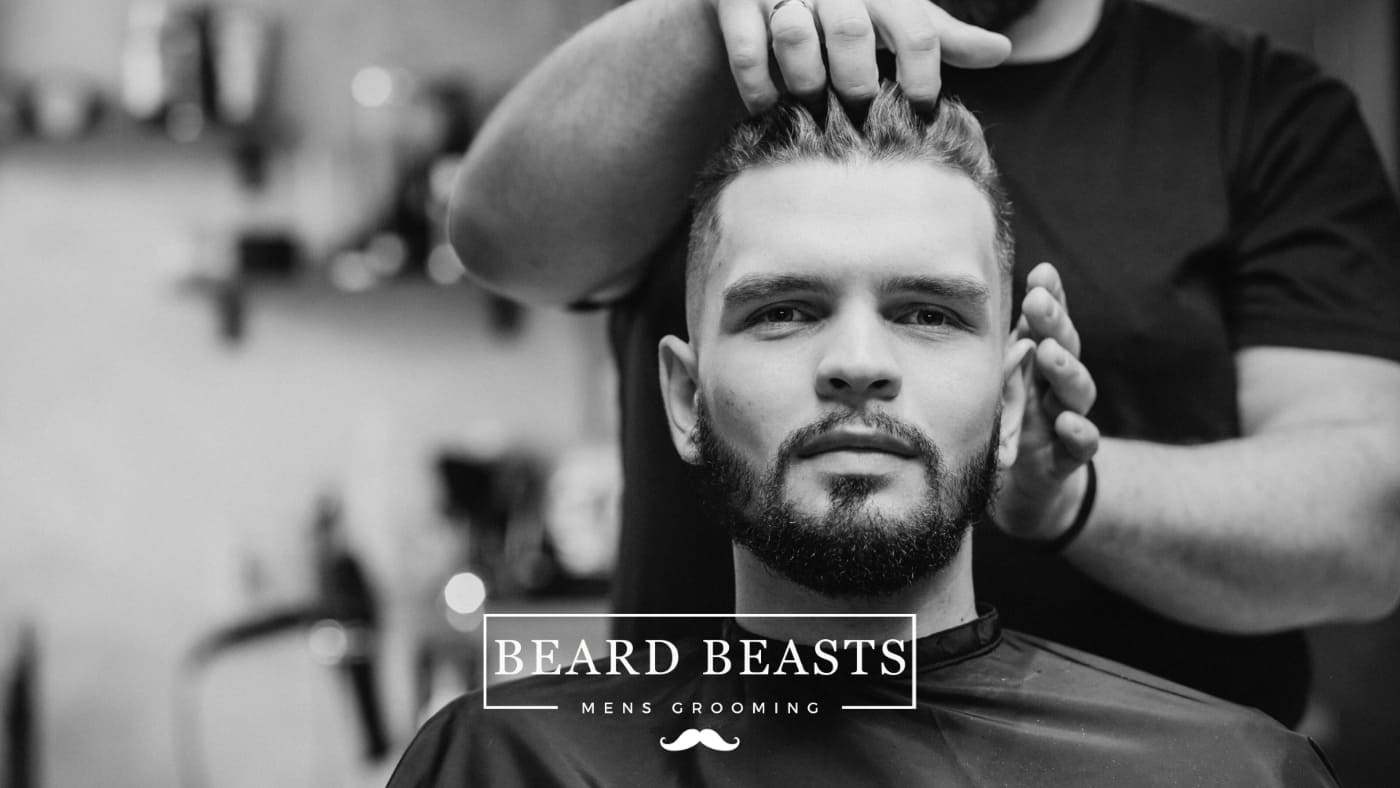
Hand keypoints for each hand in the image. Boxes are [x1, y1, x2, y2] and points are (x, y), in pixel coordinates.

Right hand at [707, 0, 1012, 113]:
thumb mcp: (895, 17)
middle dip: (854, 81)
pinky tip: (765, 108)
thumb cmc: (845, 12)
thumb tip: (1002, 51)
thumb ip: (942, 36)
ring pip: (796, 35)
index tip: (918, 110)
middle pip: (853, 31)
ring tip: (808, 107)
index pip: (916, 27)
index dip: (922, 73)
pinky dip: (758, 87)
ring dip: (804, 81)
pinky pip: (747, 50)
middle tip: (853, 112)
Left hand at [996, 262, 1100, 541]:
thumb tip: (946, 307)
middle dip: (1053, 324)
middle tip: (1037, 303)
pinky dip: (1079, 433)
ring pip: (1078, 391)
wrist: (1023, 486)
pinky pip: (1081, 445)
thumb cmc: (1004, 423)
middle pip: (1064, 348)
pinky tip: (1068, 422)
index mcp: (1036, 362)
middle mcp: (1055, 385)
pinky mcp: (1068, 458)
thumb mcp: (991, 386)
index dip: (1050, 299)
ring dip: (1065, 370)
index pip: (1046, 324)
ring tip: (1049, 354)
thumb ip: (986, 354)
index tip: (1040, 273)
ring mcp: (1064, 419)